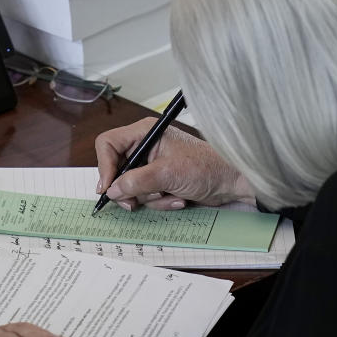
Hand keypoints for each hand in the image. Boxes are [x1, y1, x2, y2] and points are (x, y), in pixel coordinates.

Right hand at [95, 118, 255, 210]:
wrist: (232, 184)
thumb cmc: (207, 168)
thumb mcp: (167, 174)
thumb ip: (136, 181)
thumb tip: (113, 190)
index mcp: (145, 133)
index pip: (108, 144)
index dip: (104, 166)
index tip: (108, 188)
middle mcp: (145, 147)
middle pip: (116, 170)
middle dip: (130, 190)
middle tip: (134, 203)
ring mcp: (152, 166)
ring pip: (131, 188)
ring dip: (151, 198)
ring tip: (171, 195)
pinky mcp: (159, 182)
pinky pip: (146, 197)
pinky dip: (160, 202)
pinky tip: (178, 198)